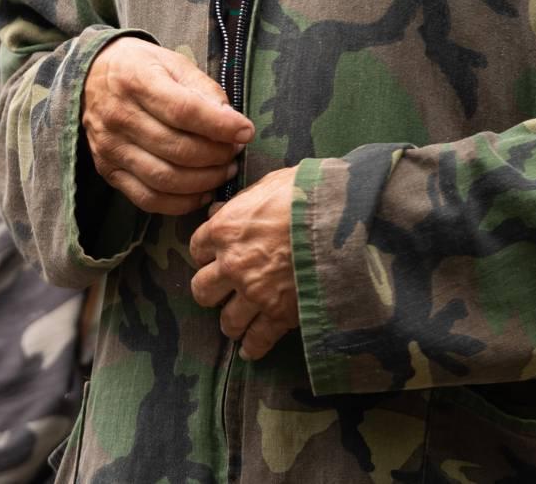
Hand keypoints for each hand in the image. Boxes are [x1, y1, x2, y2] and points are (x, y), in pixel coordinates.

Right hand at [82, 37, 252, 214]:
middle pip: (177, 149)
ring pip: (165, 179)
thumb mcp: (173, 62)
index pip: (184, 111)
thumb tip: (233, 124)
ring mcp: (111, 148)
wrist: (90, 75)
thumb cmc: (141, 67)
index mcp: (136, 81)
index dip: (220, 126)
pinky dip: (181, 202)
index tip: (246, 132)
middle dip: (217, 156)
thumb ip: (204, 90)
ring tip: (224, 171)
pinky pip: (148, 199)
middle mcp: (119, 117)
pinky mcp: (108, 171)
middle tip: (235, 152)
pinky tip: (203, 191)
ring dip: (204, 181)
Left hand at [190, 166, 300, 358]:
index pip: (196, 248)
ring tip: (237, 323)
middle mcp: (232, 265)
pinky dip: (253, 347)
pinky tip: (249, 350)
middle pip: (202, 290)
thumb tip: (218, 208)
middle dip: (211, 291)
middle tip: (223, 290)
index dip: (206, 253)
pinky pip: (258, 339)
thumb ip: (241, 200)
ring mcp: (254, 292)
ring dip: (231, 321)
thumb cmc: (306, 192)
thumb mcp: (269, 184)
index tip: (215, 255)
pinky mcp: (280, 313)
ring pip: (227, 320)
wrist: (340, 219)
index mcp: (225, 229)